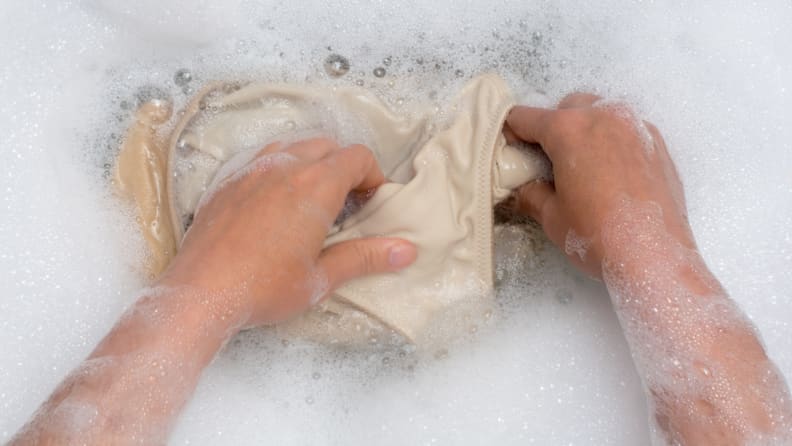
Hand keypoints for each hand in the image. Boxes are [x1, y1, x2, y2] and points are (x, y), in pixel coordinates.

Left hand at [159, 138, 416, 326]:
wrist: (199, 293)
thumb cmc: (262, 288)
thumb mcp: (321, 278)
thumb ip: (364, 257)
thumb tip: (406, 250)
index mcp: (314, 186)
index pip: (357, 157)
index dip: (373, 176)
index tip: (372, 203)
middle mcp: (284, 166)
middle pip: (328, 146)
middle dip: (345, 168)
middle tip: (348, 203)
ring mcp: (251, 170)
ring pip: (293, 146)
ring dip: (312, 163)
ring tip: (313, 199)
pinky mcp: (227, 182)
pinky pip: (262, 159)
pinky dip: (280, 169)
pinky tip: (276, 203)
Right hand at [504, 94, 693, 277]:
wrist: (653, 256)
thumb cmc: (598, 236)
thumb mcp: (551, 216)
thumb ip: (531, 193)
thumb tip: (524, 187)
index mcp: (569, 130)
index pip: (526, 117)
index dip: (512, 133)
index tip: (512, 149)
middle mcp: (604, 117)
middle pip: (567, 107)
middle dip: (553, 127)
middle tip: (548, 160)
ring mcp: (635, 126)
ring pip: (600, 112)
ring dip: (585, 129)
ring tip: (582, 164)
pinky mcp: (657, 142)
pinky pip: (626, 128)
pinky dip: (612, 140)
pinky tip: (611, 172)